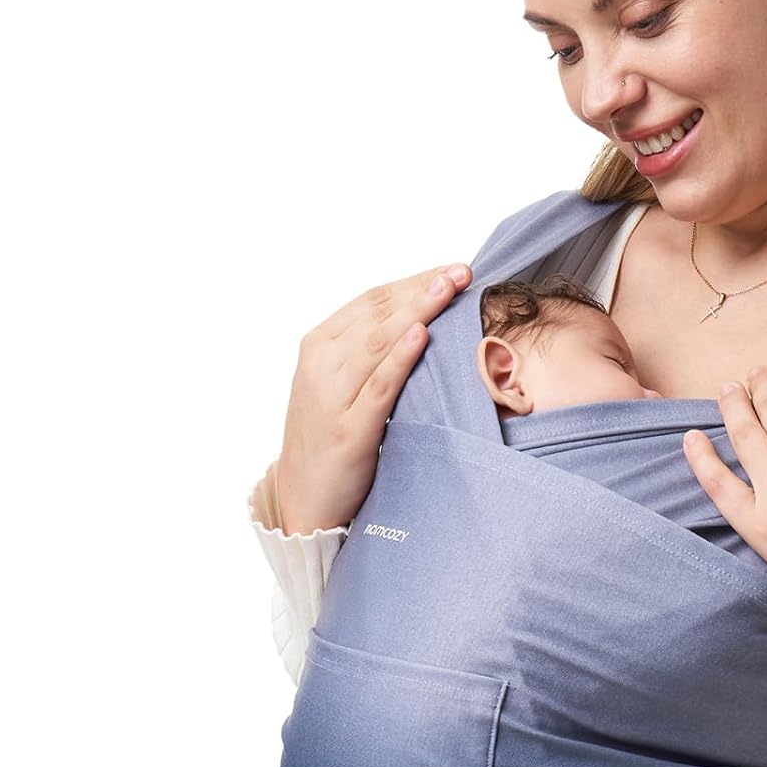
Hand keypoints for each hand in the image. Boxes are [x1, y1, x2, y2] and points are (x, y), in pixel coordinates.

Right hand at [275, 262, 472, 533]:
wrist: (305, 497)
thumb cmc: (331, 434)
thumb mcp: (341, 383)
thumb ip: (369, 349)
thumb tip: (421, 315)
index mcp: (319, 345)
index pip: (372, 300)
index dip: (414, 281)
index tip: (452, 269)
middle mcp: (320, 364)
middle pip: (378, 314)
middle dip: (422, 289)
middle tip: (461, 272)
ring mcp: (331, 396)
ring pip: (377, 342)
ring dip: (416, 311)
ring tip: (447, 289)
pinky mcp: (348, 430)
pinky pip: (378, 387)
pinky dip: (399, 359)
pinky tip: (421, 336)